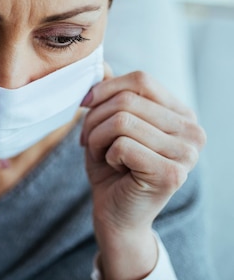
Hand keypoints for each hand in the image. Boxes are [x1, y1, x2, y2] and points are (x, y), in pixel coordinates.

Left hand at [81, 69, 205, 279]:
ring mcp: (187, 154)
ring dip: (97, 137)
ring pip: (122, 121)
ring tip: (100, 152)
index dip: (105, 89)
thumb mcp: (108, 123)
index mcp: (181, 114)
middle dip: (94, 117)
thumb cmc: (111, 167)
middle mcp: (193, 131)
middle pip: (128, 100)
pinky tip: (114, 168)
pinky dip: (106, 155)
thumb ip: (110, 94)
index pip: (141, 79)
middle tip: (88, 139)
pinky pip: (122, 145)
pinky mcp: (171, 174)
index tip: (86, 106)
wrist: (114, 214)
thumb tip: (100, 65)